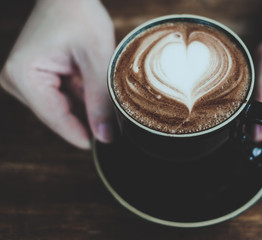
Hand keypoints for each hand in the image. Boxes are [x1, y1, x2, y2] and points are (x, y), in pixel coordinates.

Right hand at [0, 0, 114, 148]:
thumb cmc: (80, 15)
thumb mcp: (97, 59)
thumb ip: (100, 100)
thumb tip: (104, 136)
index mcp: (24, 75)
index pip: (55, 118)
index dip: (81, 134)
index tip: (104, 145)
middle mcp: (17, 80)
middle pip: (58, 114)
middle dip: (86, 117)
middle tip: (114, 118)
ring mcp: (24, 79)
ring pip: (62, 107)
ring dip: (84, 104)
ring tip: (103, 91)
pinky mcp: (34, 77)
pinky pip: (60, 96)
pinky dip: (80, 95)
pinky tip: (92, 85)